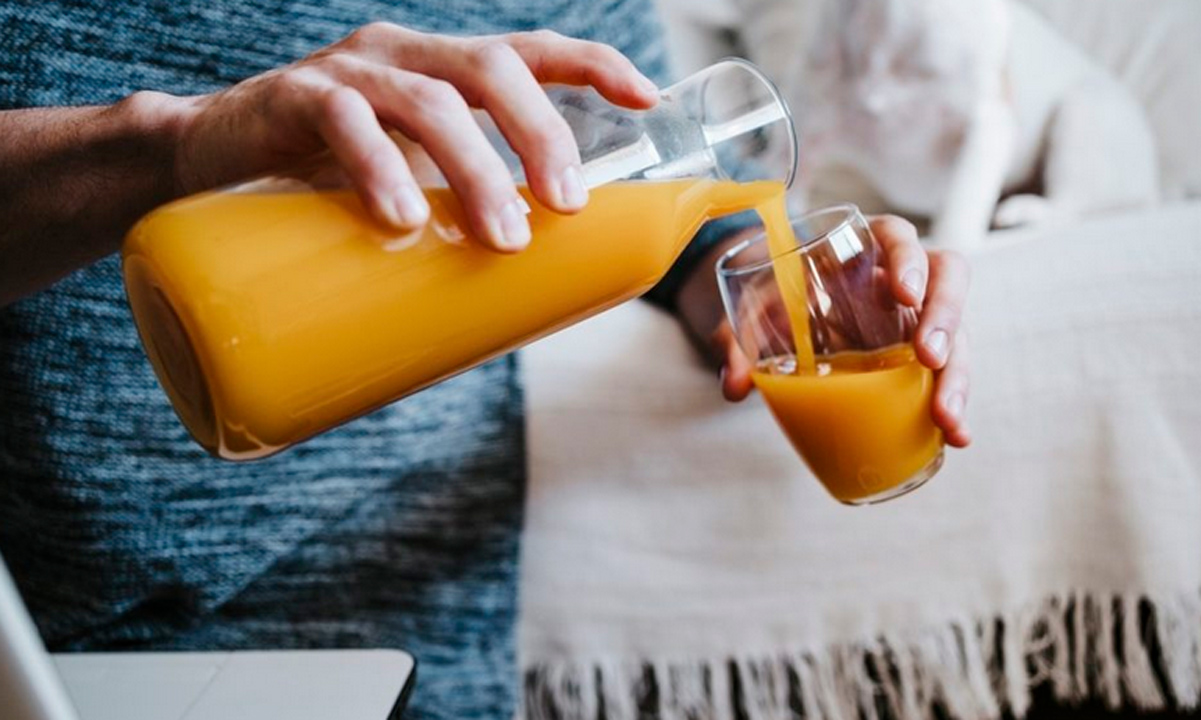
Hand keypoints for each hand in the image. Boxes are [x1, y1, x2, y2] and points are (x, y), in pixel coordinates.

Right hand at [148, 24, 658, 250]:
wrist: (202, 173)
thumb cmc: (324, 186)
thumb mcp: (408, 188)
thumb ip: (458, 215)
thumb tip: (538, 291)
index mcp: (440, 70)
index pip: (528, 51)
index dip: (593, 64)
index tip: (649, 96)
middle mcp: (402, 55)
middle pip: (492, 70)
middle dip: (542, 135)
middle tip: (569, 206)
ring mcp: (348, 71)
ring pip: (429, 100)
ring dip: (477, 169)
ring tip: (503, 236)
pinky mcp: (291, 97)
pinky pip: (345, 120)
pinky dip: (380, 168)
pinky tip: (402, 218)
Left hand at [676, 216, 971, 447]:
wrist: (774, 318)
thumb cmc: (770, 301)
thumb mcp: (748, 314)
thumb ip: (737, 342)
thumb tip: (737, 387)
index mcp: (859, 250)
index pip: (896, 236)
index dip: (908, 259)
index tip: (903, 295)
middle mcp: (897, 279)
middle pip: (946, 278)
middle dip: (946, 316)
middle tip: (930, 358)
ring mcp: (914, 318)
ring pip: (956, 332)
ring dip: (957, 374)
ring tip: (946, 418)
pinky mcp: (919, 356)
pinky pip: (946, 373)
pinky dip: (953, 404)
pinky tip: (956, 437)